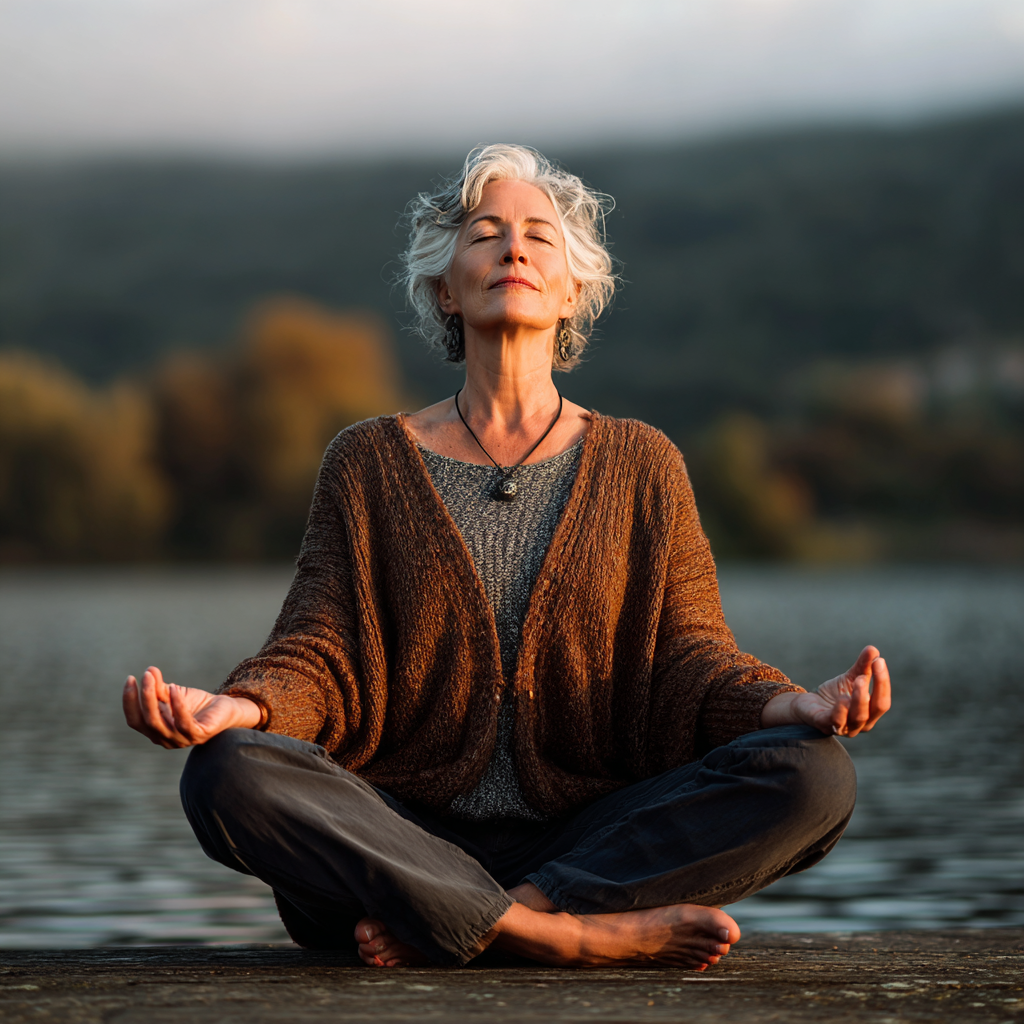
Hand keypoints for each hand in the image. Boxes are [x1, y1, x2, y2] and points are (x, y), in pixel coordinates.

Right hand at [122, 665, 261, 747]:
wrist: (225, 709)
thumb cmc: (197, 704)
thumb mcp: (174, 694)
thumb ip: (160, 686)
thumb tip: (149, 670)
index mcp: (155, 731)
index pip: (134, 720)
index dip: (129, 701)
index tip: (130, 678)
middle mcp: (165, 739)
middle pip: (146, 720)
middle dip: (142, 697)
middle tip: (145, 675)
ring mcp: (181, 740)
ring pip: (159, 722)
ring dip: (153, 698)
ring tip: (152, 678)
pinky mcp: (198, 736)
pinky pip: (183, 722)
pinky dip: (176, 704)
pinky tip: (175, 688)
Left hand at [761, 645, 890, 736]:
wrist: (808, 704)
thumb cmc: (834, 694)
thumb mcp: (850, 678)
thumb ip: (862, 666)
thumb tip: (873, 650)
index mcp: (870, 713)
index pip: (883, 700)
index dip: (883, 681)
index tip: (879, 660)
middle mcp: (861, 724)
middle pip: (876, 709)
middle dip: (876, 689)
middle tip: (871, 670)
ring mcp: (845, 728)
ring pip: (858, 717)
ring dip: (859, 698)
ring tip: (857, 680)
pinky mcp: (825, 725)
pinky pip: (836, 721)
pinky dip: (841, 710)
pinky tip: (842, 698)